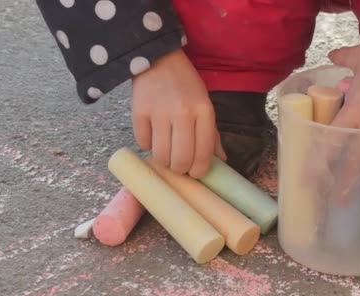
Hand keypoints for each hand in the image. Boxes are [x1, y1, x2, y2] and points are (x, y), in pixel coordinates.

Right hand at [131, 49, 225, 177]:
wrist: (157, 58)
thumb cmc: (186, 84)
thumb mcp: (205, 104)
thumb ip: (212, 133)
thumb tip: (221, 160)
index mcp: (204, 111)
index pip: (203, 153)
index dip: (199, 170)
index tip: (195, 173)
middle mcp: (183, 113)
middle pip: (181, 159)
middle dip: (180, 169)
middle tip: (179, 165)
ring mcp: (160, 113)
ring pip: (161, 156)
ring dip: (164, 160)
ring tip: (166, 153)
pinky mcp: (139, 112)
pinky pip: (143, 143)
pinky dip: (147, 145)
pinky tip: (153, 136)